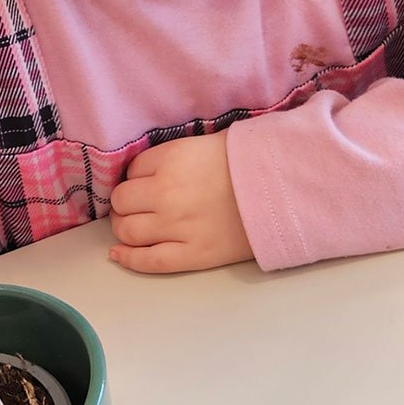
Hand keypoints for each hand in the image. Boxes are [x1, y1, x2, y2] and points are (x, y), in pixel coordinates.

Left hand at [108, 130, 251, 272]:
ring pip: (128, 230)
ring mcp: (178, 227)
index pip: (131, 171)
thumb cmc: (249, 163)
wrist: (285, 191)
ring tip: (131, 224)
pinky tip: (118, 255)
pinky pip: (148, 261)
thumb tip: (149, 168)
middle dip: (125, 202)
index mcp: (170, 160)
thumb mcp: (206, 143)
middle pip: (122, 201)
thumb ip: (173, 155)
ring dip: (123, 227)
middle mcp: (166, 193)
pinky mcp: (193, 255)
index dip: (137, 176)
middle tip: (134, 204)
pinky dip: (128, 259)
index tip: (146, 181)